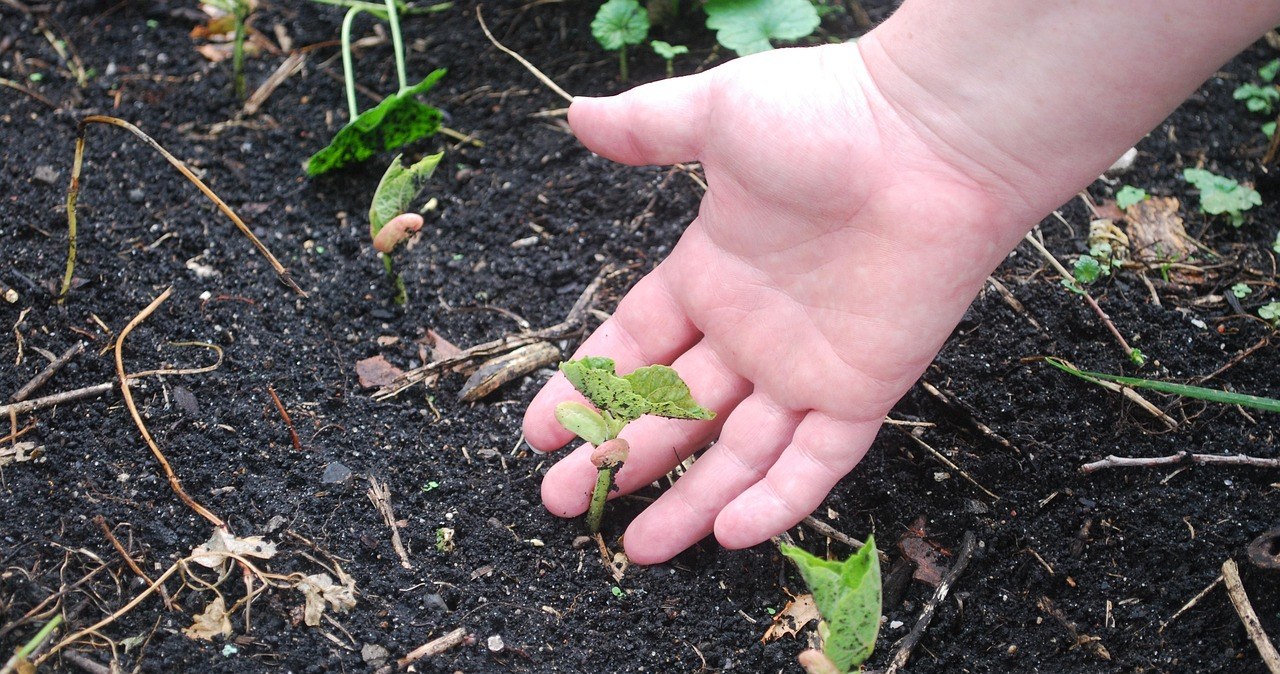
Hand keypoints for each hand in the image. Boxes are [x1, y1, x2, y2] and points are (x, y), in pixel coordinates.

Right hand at [522, 42, 1028, 562]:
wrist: (931, 139)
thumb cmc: (826, 117)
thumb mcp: (718, 116)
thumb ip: (647, 129)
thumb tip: (575, 115)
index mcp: (711, 271)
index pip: (635, 346)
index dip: (587, 389)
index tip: (540, 432)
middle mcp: (752, 328)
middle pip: (673, 410)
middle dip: (619, 457)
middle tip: (565, 503)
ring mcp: (805, 364)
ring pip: (739, 450)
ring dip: (690, 498)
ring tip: (638, 549)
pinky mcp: (861, 388)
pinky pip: (816, 460)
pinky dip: (778, 500)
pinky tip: (730, 535)